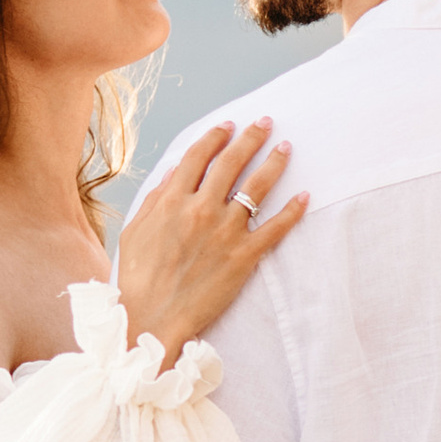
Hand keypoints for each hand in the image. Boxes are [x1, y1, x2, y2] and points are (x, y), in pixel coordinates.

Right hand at [117, 119, 305, 361]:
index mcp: (172, 201)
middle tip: (265, 123)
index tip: (229, 125)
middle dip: (251, 138)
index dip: (216, 136)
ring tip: (286, 148)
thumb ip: (156, 198)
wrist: (153, 318)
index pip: (199, 156)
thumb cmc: (138, 279)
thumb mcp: (136, 231)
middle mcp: (201, 209)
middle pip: (231, 163)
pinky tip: (304, 196)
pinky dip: (292, 211)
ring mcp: (225, 232)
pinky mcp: (244, 257)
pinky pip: (275, 228)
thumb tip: (176, 171)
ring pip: (257, 187)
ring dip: (274, 163)